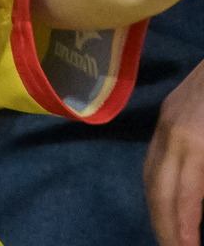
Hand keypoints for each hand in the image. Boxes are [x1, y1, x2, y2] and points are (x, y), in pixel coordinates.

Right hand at [145, 57, 203, 245]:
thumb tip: (198, 203)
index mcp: (194, 141)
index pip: (181, 195)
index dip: (182, 228)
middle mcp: (171, 131)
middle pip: (157, 185)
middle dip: (164, 224)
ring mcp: (166, 119)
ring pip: (149, 170)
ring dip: (156, 207)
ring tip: (167, 236)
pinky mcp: (168, 112)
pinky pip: (152, 154)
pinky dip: (153, 184)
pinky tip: (163, 201)